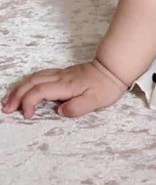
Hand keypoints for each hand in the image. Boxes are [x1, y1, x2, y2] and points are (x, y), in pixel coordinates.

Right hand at [2, 60, 127, 118]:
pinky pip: (41, 76)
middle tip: (6, 109)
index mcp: (66, 85)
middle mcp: (61, 78)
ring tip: (10, 101)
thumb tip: (60, 111)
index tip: (28, 116)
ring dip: (20, 88)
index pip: (39, 91)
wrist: (115, 68)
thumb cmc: (106, 86)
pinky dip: (28, 83)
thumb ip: (77, 108)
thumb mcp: (95, 101)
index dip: (29, 103)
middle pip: (32, 83)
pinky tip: (25, 89)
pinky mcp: (64, 74)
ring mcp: (61, 74)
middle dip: (16, 95)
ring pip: (34, 77)